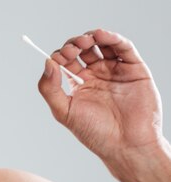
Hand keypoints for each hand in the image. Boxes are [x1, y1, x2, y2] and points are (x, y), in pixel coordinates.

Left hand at [38, 29, 164, 168]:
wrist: (126, 145)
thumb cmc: (95, 133)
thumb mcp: (64, 112)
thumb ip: (49, 89)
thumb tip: (47, 64)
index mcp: (79, 83)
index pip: (66, 61)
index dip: (60, 55)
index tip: (58, 58)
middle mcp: (97, 74)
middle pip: (82, 49)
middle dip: (74, 45)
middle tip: (71, 50)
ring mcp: (115, 70)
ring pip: (102, 44)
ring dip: (91, 37)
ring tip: (84, 41)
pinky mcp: (134, 69)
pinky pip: (123, 48)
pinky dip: (112, 38)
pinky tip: (101, 36)